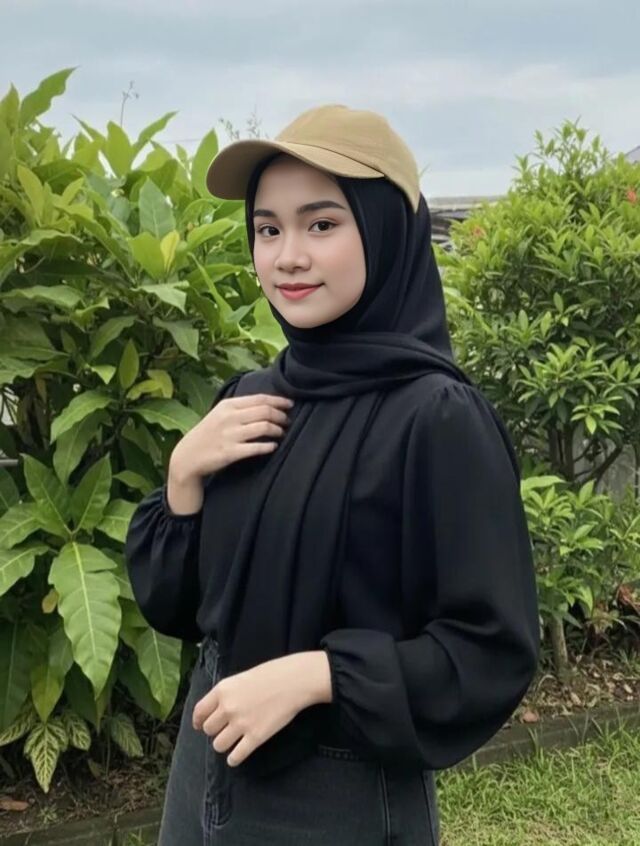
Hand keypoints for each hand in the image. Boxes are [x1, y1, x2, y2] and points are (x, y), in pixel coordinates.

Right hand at [167, 391, 293, 512]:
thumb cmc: (207, 434)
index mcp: (227, 405)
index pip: (260, 398)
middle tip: (287, 421)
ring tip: (281, 433)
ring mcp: (229, 435)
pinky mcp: (230, 452)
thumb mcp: (219, 414)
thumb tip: (267, 404)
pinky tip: (273, 446)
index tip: (290, 404)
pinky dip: (268, 446)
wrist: (187, 457)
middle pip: (265, 411)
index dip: (279, 401)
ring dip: (277, 430)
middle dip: (281, 416)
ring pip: (263, 427)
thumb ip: (240, 408)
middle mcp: (229, 417)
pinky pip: (256, 447)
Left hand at [192, 651, 331, 766]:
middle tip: (225, 729)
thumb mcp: (241, 678)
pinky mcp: (255, 737)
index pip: (199, 712)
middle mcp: (227, 708)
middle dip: (215, 730)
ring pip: (218, 745)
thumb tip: (217, 711)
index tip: (200, 726)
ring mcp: (241, 724)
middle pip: (209, 730)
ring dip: (224, 744)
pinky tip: (236, 756)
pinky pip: (236, 756)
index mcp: (222, 690)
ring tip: (232, 741)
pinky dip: (234, 759)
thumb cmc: (270, 675)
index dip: (198, 721)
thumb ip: (226, 694)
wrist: (294, 681)